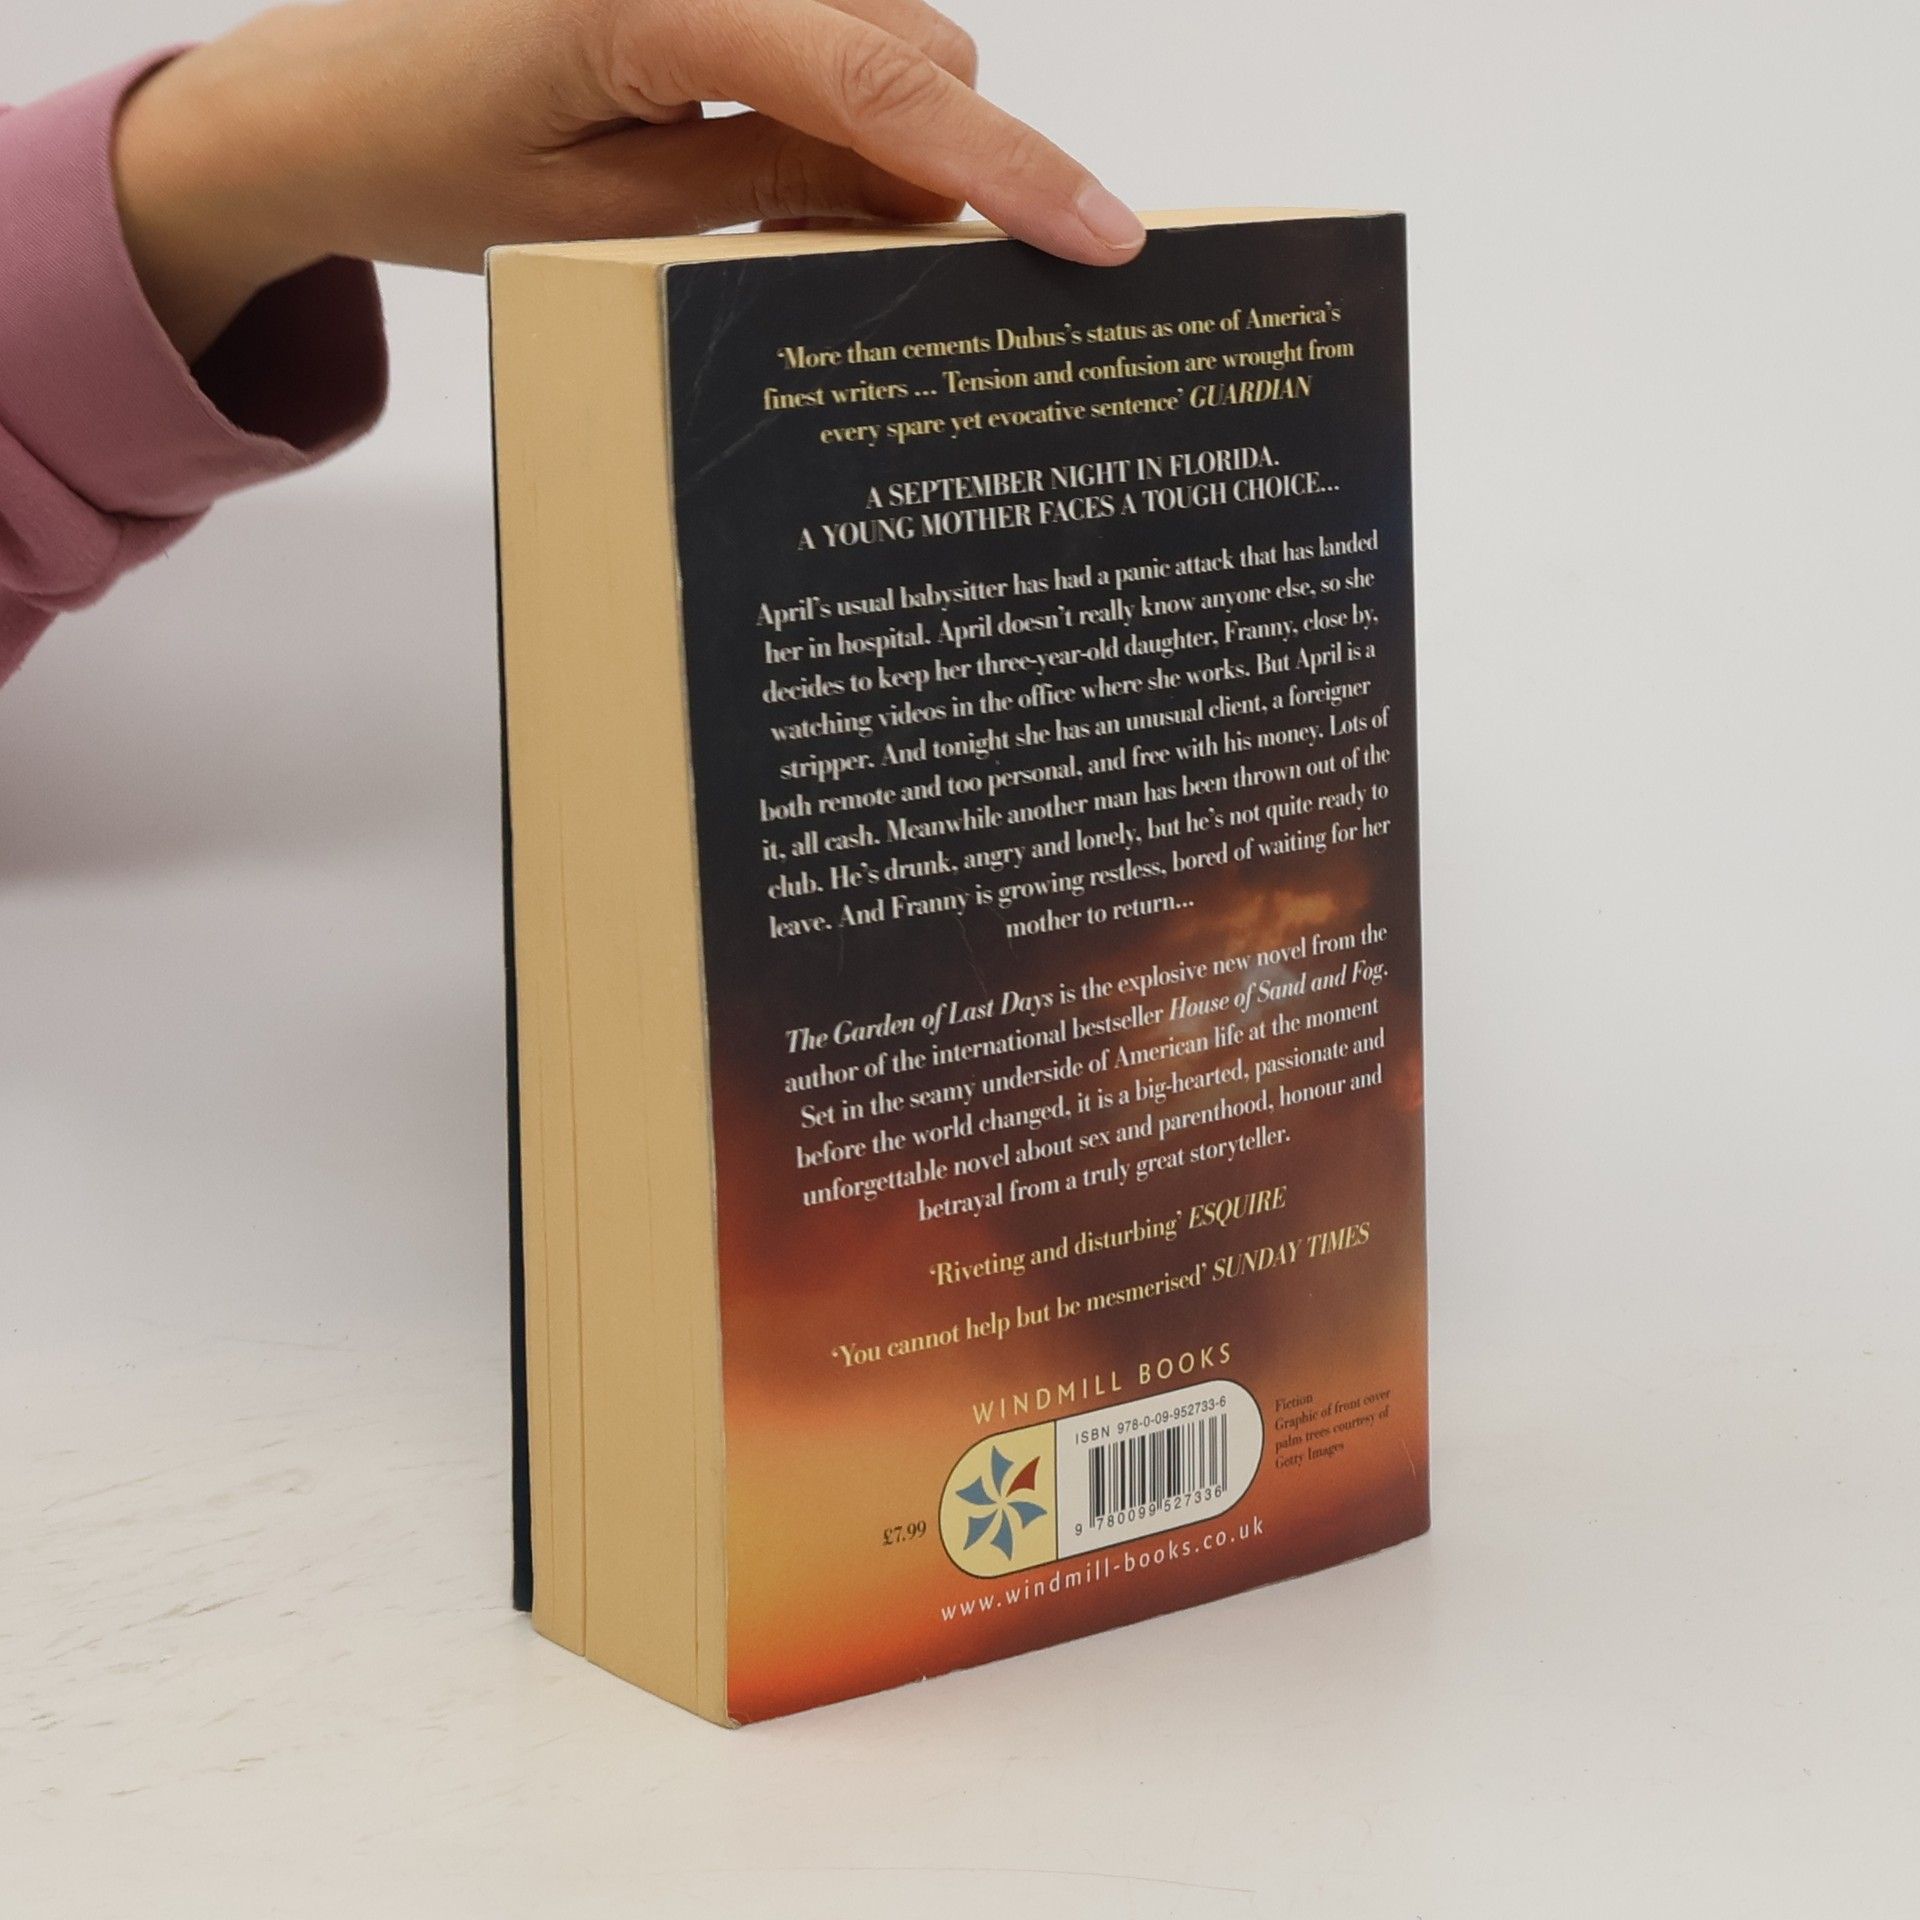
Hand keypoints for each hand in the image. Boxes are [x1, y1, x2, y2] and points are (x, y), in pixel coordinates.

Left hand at [113, 0, 1145, 361]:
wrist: (322, 100)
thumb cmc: (430, 162)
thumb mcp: (611, 223)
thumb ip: (779, 193)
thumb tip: (928, 199)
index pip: (882, 79)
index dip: (1008, 164)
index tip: (1100, 236)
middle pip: (914, 43)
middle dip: (932, 163)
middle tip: (846, 257)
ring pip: (888, 33)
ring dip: (880, 135)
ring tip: (762, 205)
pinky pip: (834, 27)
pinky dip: (837, 105)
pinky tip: (756, 155)